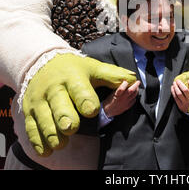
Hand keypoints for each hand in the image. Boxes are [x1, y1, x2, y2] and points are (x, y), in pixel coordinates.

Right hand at [22, 53, 136, 156]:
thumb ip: (113, 75)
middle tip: (71, 127)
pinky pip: (31, 127)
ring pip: (44, 119)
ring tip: (60, 143)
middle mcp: (55, 88)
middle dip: (65, 118)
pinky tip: (46, 150)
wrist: (43, 63)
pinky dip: (38, 140)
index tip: (91, 110)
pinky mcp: (30, 111)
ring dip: (52, 133)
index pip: (80, 89)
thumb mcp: (94, 68)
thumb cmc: (74, 69)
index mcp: (73, 77)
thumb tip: (134, 79)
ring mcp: (40, 100)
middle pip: (59, 105)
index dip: (86, 100)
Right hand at [103, 80, 139, 116]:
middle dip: (135, 85)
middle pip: (131, 91)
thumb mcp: (111, 93)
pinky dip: (134, 96)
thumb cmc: (109, 101)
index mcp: (117, 95)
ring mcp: (126, 103)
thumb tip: (123, 81)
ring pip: (134, 95)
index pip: (121, 89)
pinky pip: (134, 100)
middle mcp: (122, 99)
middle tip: (138, 82)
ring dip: (136, 90)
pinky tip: (134, 94)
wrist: (108, 111)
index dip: (125, 83)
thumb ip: (118, 88)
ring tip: (137, 87)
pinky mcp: (128, 106)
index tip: (126, 81)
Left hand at [171, 79, 188, 112]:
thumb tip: (188, 80)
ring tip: (174, 83)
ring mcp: (185, 103)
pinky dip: (173, 91)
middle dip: (180, 84)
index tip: (188, 80)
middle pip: (185, 90)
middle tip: (177, 80)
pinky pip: (175, 97)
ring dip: (175, 87)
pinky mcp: (180, 106)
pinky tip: (172, 88)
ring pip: (179, 93)